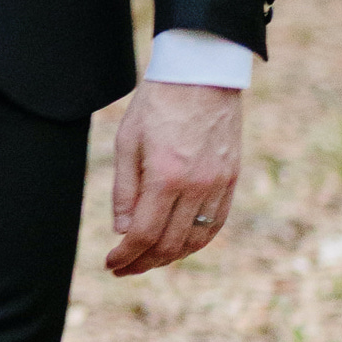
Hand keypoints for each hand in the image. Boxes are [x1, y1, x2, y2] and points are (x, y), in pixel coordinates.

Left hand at [106, 80, 241, 275]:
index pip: (144, 234)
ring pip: (196, 239)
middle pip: (170, 243)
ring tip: (148, 260)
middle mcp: (197, 186)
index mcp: (166, 176)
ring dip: (170, 256)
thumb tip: (122, 231)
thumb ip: (125, 190)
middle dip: (143, 262)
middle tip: (123, 268)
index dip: (126, 255)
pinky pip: (216, 223)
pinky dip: (198, 241)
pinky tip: (180, 245)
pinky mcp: (231, 178)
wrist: (202, 73)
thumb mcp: (128, 141)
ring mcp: (219, 184)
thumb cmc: (157, 102)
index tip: (110, 263)